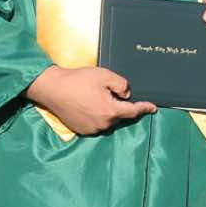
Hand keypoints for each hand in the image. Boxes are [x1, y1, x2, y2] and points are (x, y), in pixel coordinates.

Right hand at [28, 65, 155, 135]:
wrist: (53, 89)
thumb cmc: (78, 80)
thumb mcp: (104, 75)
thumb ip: (122, 85)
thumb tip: (126, 95)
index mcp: (111, 111)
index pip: (133, 111)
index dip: (144, 108)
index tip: (153, 108)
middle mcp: (103, 124)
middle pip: (120, 116)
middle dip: (120, 105)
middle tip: (109, 92)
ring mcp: (92, 129)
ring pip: (108, 121)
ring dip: (107, 111)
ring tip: (94, 97)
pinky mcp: (82, 131)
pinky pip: (96, 124)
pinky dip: (97, 116)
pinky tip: (87, 105)